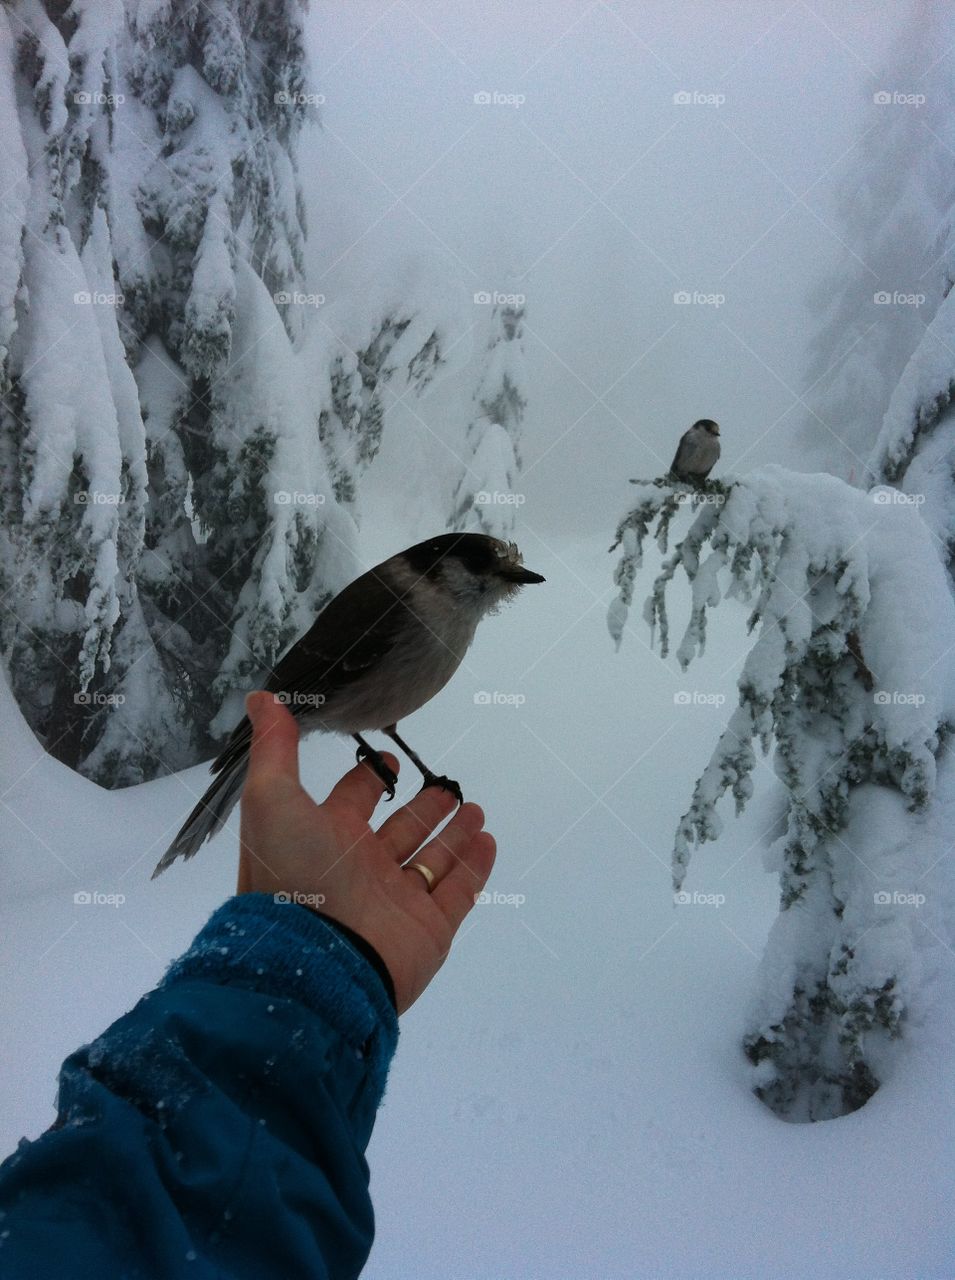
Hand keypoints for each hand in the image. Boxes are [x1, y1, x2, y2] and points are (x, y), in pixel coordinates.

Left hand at [237, 692, 495, 1013]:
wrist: (317, 965)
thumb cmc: (292, 877)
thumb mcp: (272, 801)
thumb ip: (275, 750)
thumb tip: (261, 697)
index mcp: (324, 838)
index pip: (352, 800)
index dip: (369, 777)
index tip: (388, 756)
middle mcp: (360, 868)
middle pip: (399, 830)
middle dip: (422, 807)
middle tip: (445, 787)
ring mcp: (397, 900)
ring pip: (431, 858)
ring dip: (453, 833)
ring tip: (475, 809)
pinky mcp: (429, 928)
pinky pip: (458, 892)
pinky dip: (474, 867)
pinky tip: (487, 840)